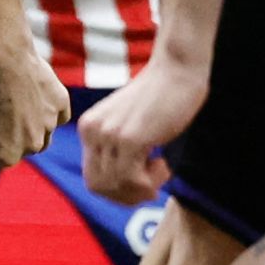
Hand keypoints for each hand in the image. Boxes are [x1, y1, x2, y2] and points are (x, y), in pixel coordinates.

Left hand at [0, 35, 70, 166]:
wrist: (3, 60)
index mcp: (7, 154)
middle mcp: (33, 145)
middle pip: (23, 148)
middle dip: (11, 141)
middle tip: (0, 130)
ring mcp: (50, 124)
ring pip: (44, 135)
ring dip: (32, 130)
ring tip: (21, 116)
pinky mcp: (61, 103)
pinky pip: (59, 115)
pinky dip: (51, 114)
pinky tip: (41, 106)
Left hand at [73, 55, 207, 205]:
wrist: (177, 70)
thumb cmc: (161, 98)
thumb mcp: (129, 125)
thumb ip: (117, 150)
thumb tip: (120, 191)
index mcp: (88, 128)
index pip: (92, 179)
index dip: (118, 191)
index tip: (143, 182)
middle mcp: (91, 131)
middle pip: (99, 187)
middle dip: (128, 194)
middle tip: (153, 182)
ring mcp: (108, 135)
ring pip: (115, 186)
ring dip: (143, 187)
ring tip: (161, 167)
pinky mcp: (129, 138)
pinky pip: (132, 179)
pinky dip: (150, 182)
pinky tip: (164, 163)